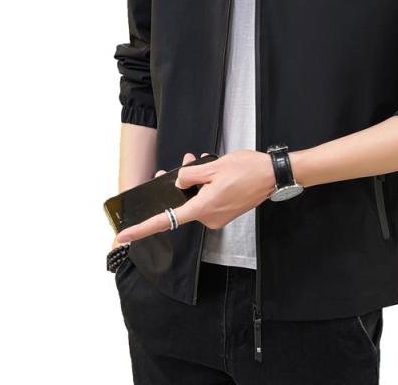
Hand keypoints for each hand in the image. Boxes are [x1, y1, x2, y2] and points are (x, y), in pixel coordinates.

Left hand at [115, 151, 275, 243]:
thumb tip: (178, 180)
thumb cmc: (248, 169)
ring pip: (196, 199)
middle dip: (178, 185)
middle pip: (183, 203)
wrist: (273, 174)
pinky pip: (207, 200)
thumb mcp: (214, 166)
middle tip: (177, 166)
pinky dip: (206, 187)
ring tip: (199, 161)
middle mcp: (209, 216)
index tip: (123, 236)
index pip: (166, 220)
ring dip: (195, 182)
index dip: (142, 229)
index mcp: (203, 207)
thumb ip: (190, 174)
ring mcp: (219, 216)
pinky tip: (211, 171)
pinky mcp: (226, 212)